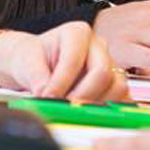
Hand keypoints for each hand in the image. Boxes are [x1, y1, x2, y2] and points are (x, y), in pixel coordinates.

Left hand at [0, 22, 127, 102]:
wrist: (36, 64)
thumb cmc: (32, 58)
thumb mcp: (26, 61)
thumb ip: (36, 76)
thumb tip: (45, 94)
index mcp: (77, 32)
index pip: (74, 60)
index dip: (61, 83)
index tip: (47, 99)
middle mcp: (98, 46)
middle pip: (102, 73)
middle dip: (81, 96)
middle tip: (64, 110)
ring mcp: (110, 64)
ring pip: (117, 88)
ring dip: (96, 105)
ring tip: (73, 112)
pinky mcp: (115, 84)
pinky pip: (123, 100)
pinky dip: (108, 111)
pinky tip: (87, 116)